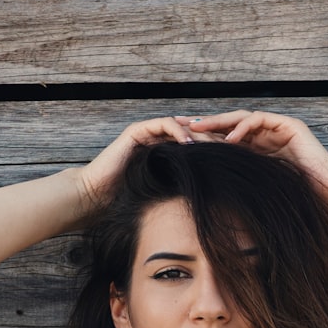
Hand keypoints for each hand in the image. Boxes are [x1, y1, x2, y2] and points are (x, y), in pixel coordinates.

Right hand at [75, 117, 218, 214]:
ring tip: (215, 145)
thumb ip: (182, 190)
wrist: (96, 197)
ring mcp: (147, 133)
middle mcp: (157, 140)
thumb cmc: (126, 201)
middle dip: (211, 139)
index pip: (195, 147)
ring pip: (181, 126)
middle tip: (231, 147)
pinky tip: (190, 144)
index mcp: (165, 154)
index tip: (232, 160)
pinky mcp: (137, 131)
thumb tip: (210, 202)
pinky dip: (179, 131)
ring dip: (199, 134)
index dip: (213, 151)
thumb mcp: (164, 195)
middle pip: (192, 133)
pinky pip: (163, 125)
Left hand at [175, 111, 327, 201]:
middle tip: (177, 123)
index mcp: (257, 150)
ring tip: (196, 128)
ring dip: (218, 122)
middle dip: (203, 123)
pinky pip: (260, 120)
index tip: (178, 141)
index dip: (203, 139)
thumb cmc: (295, 201)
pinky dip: (242, 128)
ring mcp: (279, 128)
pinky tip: (227, 141)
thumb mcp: (255, 190)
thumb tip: (203, 187)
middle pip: (229, 124)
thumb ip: (235, 182)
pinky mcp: (290, 125)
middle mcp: (266, 136)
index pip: (225, 139)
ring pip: (241, 118)